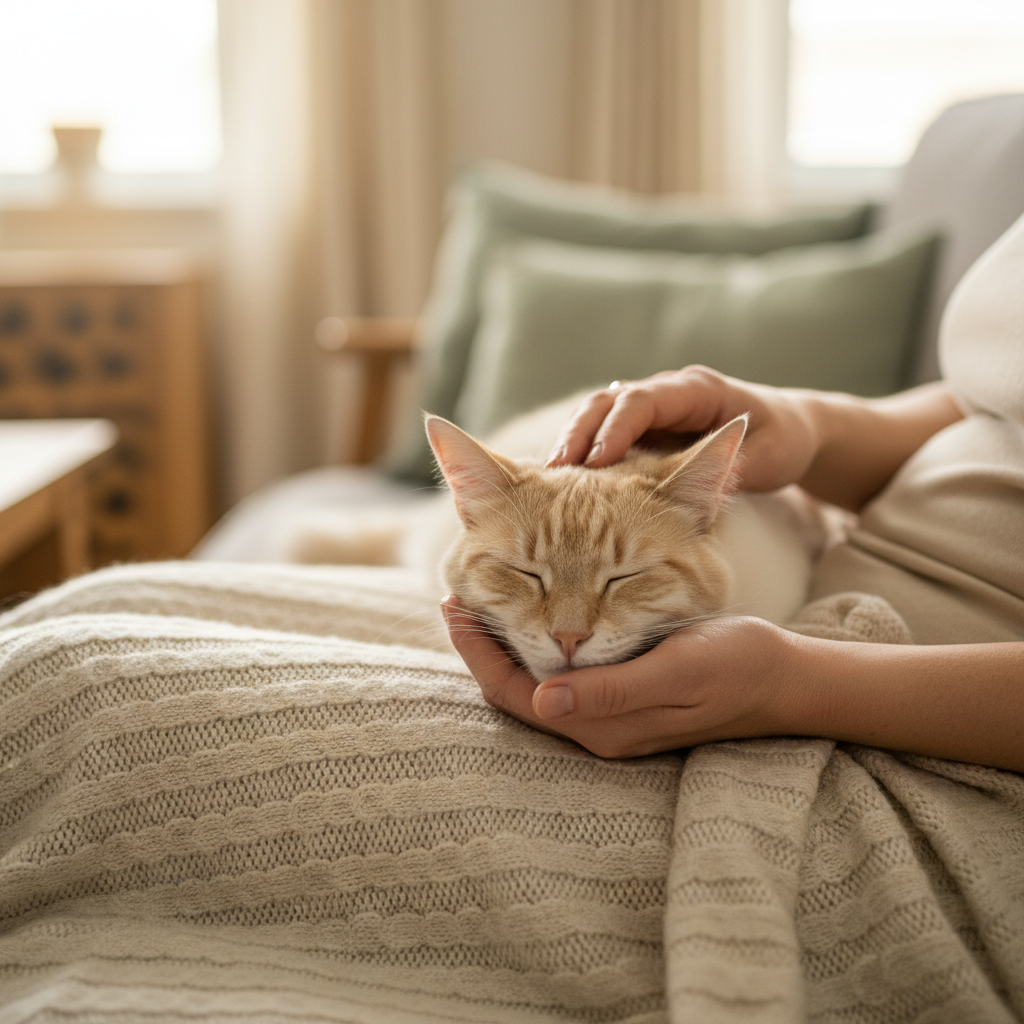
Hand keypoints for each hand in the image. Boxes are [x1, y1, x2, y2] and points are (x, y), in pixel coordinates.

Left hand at [442, 595, 794, 758]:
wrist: (781, 680)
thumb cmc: (735, 668)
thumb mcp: (676, 672)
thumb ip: (614, 690)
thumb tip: (547, 700)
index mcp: (602, 727)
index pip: (515, 694)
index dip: (479, 652)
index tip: (453, 604)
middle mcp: (597, 729)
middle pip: (516, 692)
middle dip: (482, 647)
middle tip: (457, 594)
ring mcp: (608, 718)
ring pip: (534, 684)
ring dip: (505, 644)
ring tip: (483, 600)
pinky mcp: (622, 700)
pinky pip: (559, 676)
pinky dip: (535, 645)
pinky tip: (533, 615)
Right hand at [546, 366, 820, 493]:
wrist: (787, 430)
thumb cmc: (780, 439)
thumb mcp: (771, 456)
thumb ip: (739, 466)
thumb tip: (709, 479)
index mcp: (695, 390)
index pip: (642, 401)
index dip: (615, 428)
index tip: (595, 462)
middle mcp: (666, 393)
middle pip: (607, 403)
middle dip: (578, 434)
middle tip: (554, 472)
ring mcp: (651, 410)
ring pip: (598, 417)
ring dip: (573, 444)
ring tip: (547, 481)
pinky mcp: (643, 430)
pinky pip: (604, 434)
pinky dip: (582, 454)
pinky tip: (562, 484)